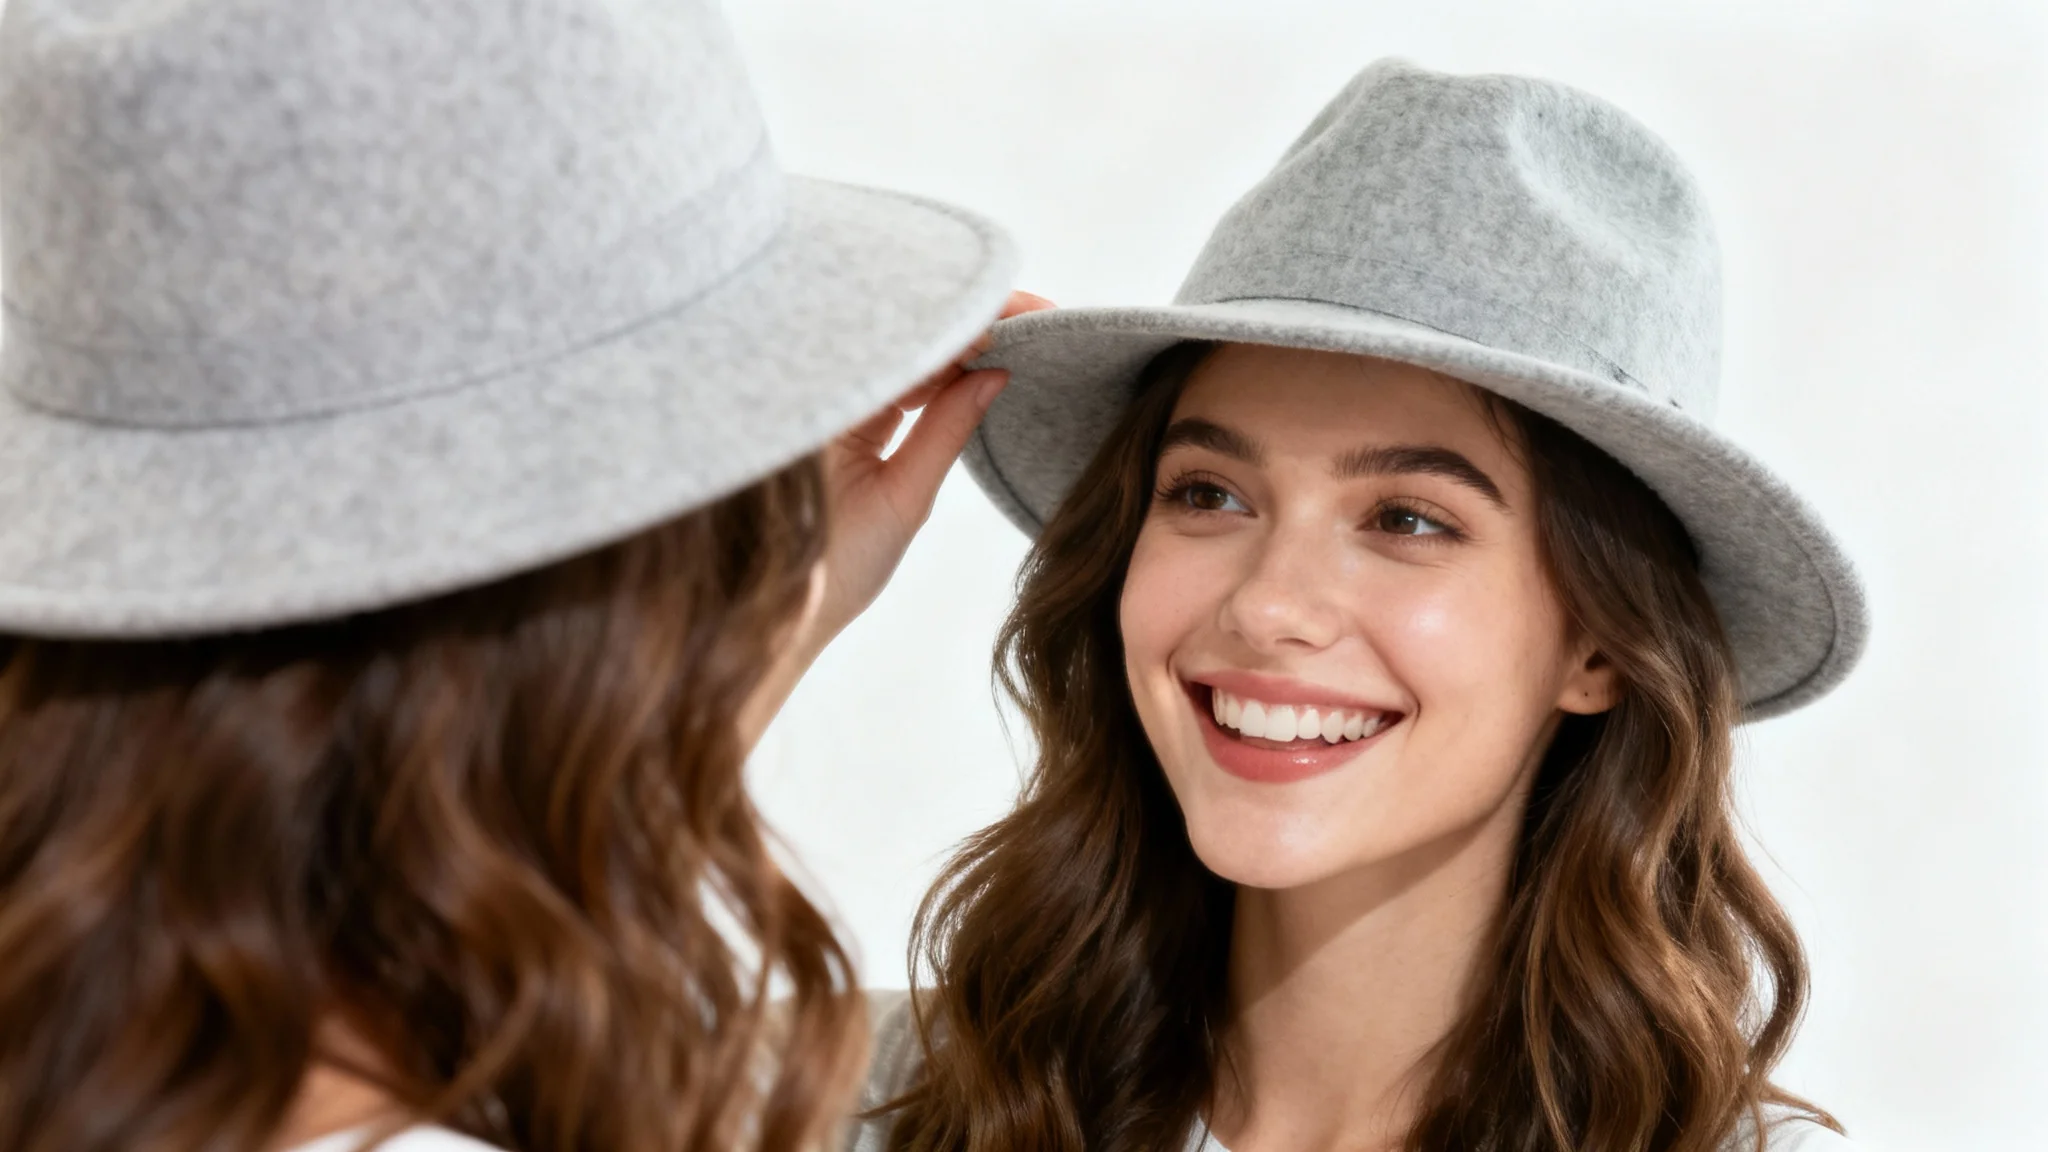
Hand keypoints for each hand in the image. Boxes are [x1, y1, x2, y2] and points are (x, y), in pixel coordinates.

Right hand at [737, 290, 1054, 750]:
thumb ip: (944, 431)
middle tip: (1033, 311)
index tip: (1039, 326)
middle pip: (909, 344)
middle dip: (969, 321)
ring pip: (882, 339)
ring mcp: (813, 393)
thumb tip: (999, 374)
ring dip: (943, 326)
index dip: (980, 343)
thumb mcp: (905, 496)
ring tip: (1002, 322)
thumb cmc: (836, 571)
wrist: (773, 611)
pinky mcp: (789, 390)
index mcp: (864, 428)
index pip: (928, 369)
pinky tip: (952, 334)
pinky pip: (848, 350)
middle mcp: (838, 401)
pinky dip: (902, 342)